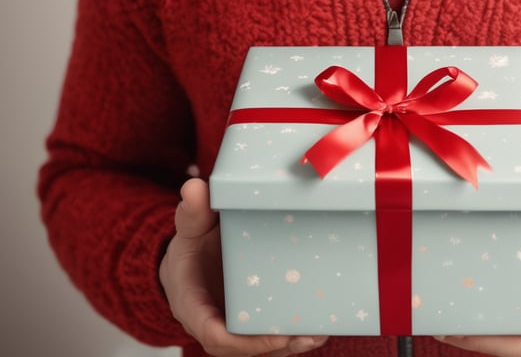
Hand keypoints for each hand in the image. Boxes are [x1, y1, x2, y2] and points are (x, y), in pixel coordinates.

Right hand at [159, 177, 328, 356]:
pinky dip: (292, 335)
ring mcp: (233, 324)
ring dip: (289, 343)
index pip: (212, 332)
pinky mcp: (251, 320)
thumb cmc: (191, 243)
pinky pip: (270, 334)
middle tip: (306, 333)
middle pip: (242, 346)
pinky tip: (319, 327)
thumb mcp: (189, 226)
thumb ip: (193, 211)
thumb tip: (194, 189)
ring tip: (318, 332)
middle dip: (274, 344)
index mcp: (192, 303)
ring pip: (259, 345)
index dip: (240, 340)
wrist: (192, 256)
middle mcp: (212, 321)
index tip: (270, 334)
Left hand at [434, 170, 520, 355]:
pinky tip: (450, 307)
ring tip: (431, 312)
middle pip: (507, 345)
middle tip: (434, 314)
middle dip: (471, 333)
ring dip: (468, 330)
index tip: (463, 331)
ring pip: (500, 342)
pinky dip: (478, 323)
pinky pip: (501, 333)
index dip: (497, 342)